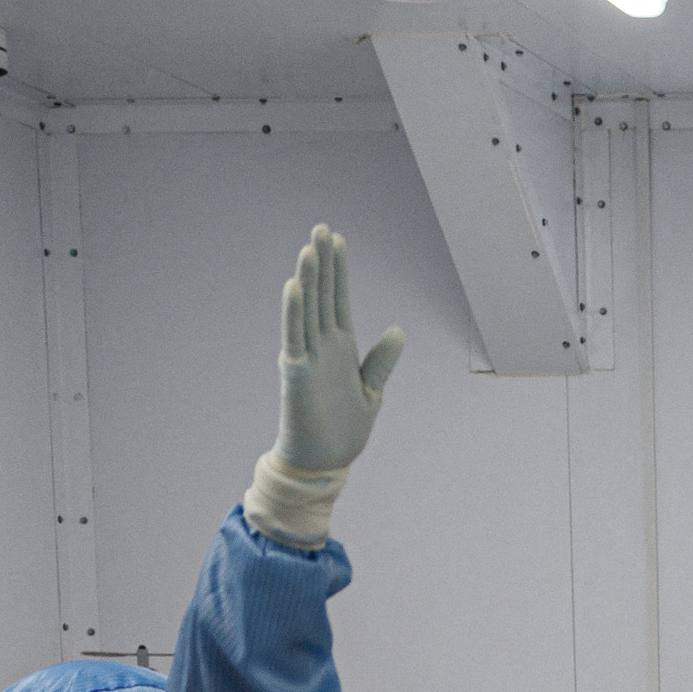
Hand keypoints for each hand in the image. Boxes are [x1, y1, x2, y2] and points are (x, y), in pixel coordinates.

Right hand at [269, 224, 404, 479]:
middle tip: (321, 227)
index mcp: (342, 348)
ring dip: (308, 279)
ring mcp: (308, 357)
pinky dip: (293, 312)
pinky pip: (293, 337)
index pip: (340, 298)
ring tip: (309, 248)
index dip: (339, 269)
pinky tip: (294, 287)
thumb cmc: (344, 431)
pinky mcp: (295, 373)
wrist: (325, 464)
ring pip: (307, 309)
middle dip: (323, 262)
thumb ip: (381, 361)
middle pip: (322, 295)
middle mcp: (323, 346)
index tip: (338, 239)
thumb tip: (399, 330)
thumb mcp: (371, 391)